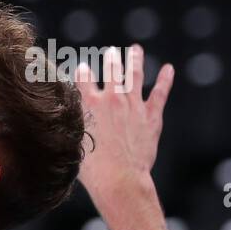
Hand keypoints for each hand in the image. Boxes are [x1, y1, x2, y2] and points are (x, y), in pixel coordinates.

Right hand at [75, 44, 172, 198]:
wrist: (119, 179)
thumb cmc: (91, 169)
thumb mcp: (72, 142)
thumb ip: (71, 124)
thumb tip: (61, 118)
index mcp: (88, 105)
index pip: (83, 79)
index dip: (82, 71)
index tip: (81, 67)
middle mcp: (111, 100)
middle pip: (111, 71)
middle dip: (110, 59)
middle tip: (110, 52)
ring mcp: (133, 106)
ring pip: (135, 76)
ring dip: (135, 60)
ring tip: (135, 49)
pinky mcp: (151, 116)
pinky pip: (159, 94)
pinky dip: (165, 80)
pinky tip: (169, 69)